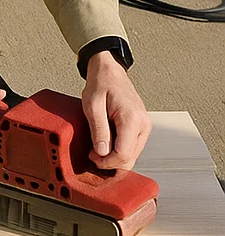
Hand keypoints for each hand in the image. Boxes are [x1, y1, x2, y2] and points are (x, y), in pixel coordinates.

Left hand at [82, 51, 150, 169]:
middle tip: (91, 154)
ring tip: (96, 148)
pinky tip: (105, 144)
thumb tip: (102, 153)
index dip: (106, 162)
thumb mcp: (92, 107)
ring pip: (132, 156)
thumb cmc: (100, 85)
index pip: (124, 154)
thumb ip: (98, 130)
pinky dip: (118, 151)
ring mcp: (144, 127)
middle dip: (110, 162)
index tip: (91, 157)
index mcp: (132, 119)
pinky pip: (131, 147)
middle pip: (130, 158)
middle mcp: (144, 125)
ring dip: (114, 158)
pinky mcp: (141, 128)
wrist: (110, 72)